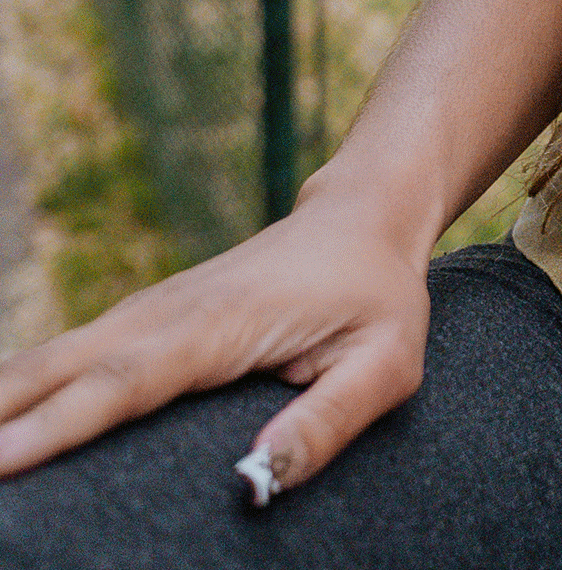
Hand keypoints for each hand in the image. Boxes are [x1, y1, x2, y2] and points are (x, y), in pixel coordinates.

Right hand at [0, 178, 431, 497]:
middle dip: (1, 416)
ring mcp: (148, 312)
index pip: (126, 381)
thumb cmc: (378, 294)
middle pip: (63, 368)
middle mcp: (168, 313)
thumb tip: (254, 482)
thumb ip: (329, 420)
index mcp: (221, 325)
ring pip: (51, 359)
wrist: (365, 216)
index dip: (58, 424)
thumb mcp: (386, 360)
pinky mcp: (142, 322)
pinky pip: (65, 360)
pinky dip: (17, 388)